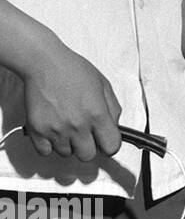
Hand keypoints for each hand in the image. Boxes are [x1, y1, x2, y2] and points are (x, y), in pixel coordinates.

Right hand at [21, 41, 121, 159]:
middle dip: (89, 146)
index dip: (110, 144)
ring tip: (67, 127)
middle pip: (88, 156)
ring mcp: (56, 129)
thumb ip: (113, 109)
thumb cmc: (74, 70)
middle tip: (86, 134)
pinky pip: (46, 152)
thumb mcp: (104, 86)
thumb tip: (114, 127)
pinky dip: (50, 145)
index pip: (111, 147)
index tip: (105, 139)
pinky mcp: (37, 130)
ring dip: (69, 144)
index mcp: (97, 114)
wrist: (45, 63)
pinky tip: (54, 131)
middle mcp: (77, 125)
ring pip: (66, 154)